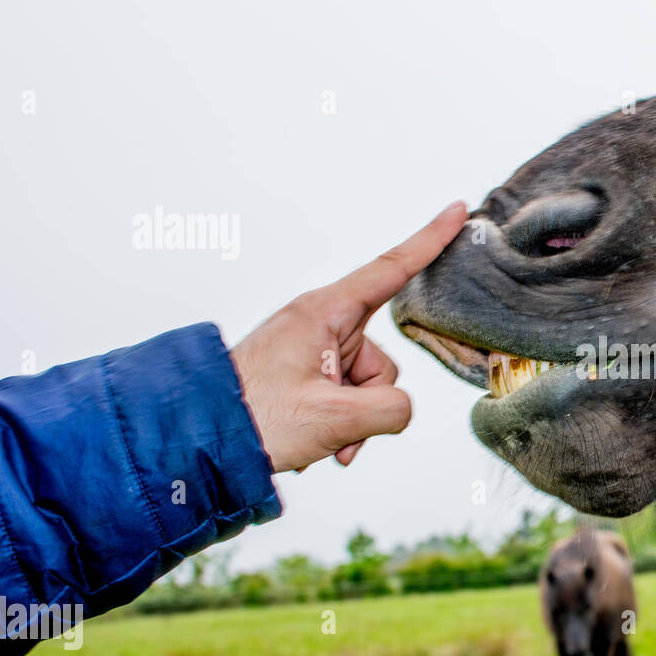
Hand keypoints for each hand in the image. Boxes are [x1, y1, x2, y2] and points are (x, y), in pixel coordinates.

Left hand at [230, 201, 467, 472]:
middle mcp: (319, 324)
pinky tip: (320, 443)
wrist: (199, 438)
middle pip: (382, 358)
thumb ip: (391, 410)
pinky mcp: (306, 373)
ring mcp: (312, 350)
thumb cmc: (253, 417)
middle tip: (336, 427)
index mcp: (322, 313)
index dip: (429, 240)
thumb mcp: (335, 419)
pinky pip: (348, 396)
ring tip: (320, 438)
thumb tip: (399, 409)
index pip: (389, 270)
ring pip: (368, 384)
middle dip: (371, 401)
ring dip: (354, 420)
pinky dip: (343, 423)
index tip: (456, 212)